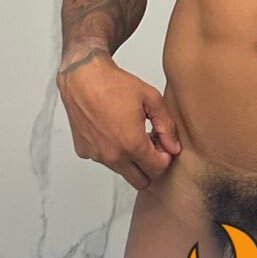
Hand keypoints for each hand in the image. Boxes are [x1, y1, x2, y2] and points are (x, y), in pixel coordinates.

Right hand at [56, 50, 180, 192]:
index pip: (157, 169)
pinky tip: (113, 130)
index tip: (162, 145)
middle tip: (150, 146)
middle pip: (141, 181)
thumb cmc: (114, 84)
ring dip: (130, 160)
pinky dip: (111, 152)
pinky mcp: (84, 150)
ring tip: (130, 134)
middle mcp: (113, 155)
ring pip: (121, 171)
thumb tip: (174, 148)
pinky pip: (103, 160)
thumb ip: (166, 127)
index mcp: (132, 144)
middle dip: (150, 167)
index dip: (165, 158)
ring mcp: (96, 155)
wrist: (83, 76)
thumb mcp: (151, 99)